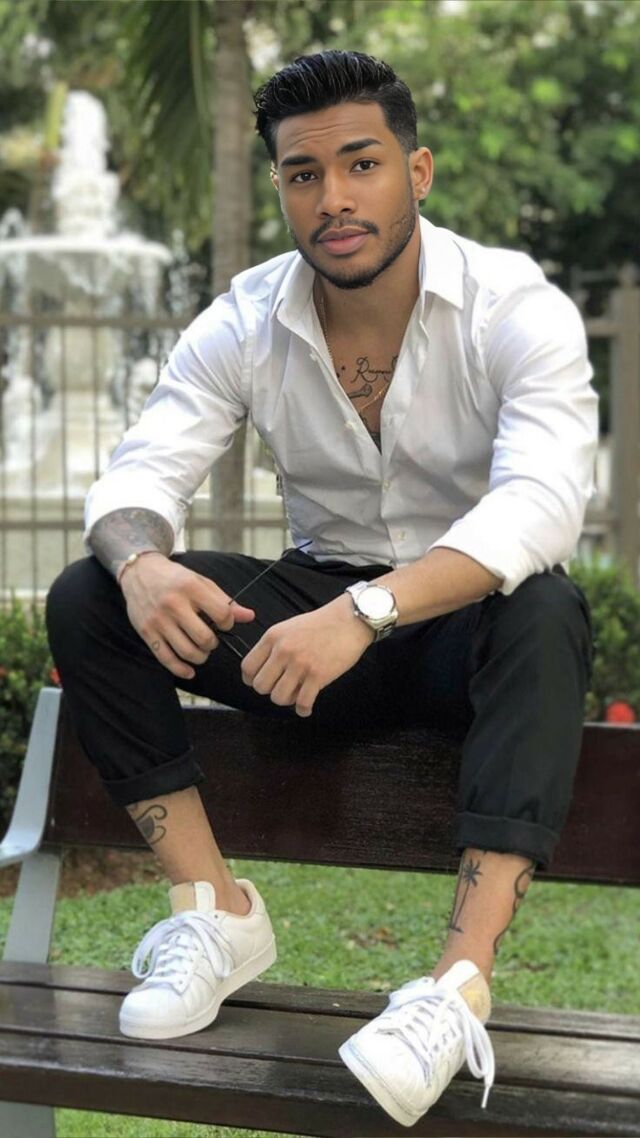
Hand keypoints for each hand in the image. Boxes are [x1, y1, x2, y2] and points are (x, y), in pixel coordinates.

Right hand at [120, 553, 253, 679]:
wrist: (140, 572)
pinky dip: (181, 669)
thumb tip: (250, 617)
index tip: (224, 623)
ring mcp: (158, 620)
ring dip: (200, 657)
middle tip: (211, 639)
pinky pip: (166, 659)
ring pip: (187, 651)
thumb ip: (224, 601)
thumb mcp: (201, 582)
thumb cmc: (175, 578)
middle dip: (213, 644)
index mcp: (190, 588)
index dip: (228, 623)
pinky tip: (189, 671)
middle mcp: (173, 604)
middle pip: (204, 638)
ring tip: (201, 650)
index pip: (221, 614)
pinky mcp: (146, 632)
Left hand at [241, 594, 372, 717]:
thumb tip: (263, 668)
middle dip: (269, 690)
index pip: (247, 667)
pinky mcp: (318, 676)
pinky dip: (303, 709)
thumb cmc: (323, 623)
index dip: (251, 679)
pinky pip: (303, 703)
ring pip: (278, 697)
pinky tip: (306, 706)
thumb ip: (274, 645)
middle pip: (260, 686)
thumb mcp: (289, 627)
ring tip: (296, 694)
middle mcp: (283, 651)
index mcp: (273, 637)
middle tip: (281, 688)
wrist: (350, 620)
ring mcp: (300, 664)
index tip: (260, 682)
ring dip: (287, 700)